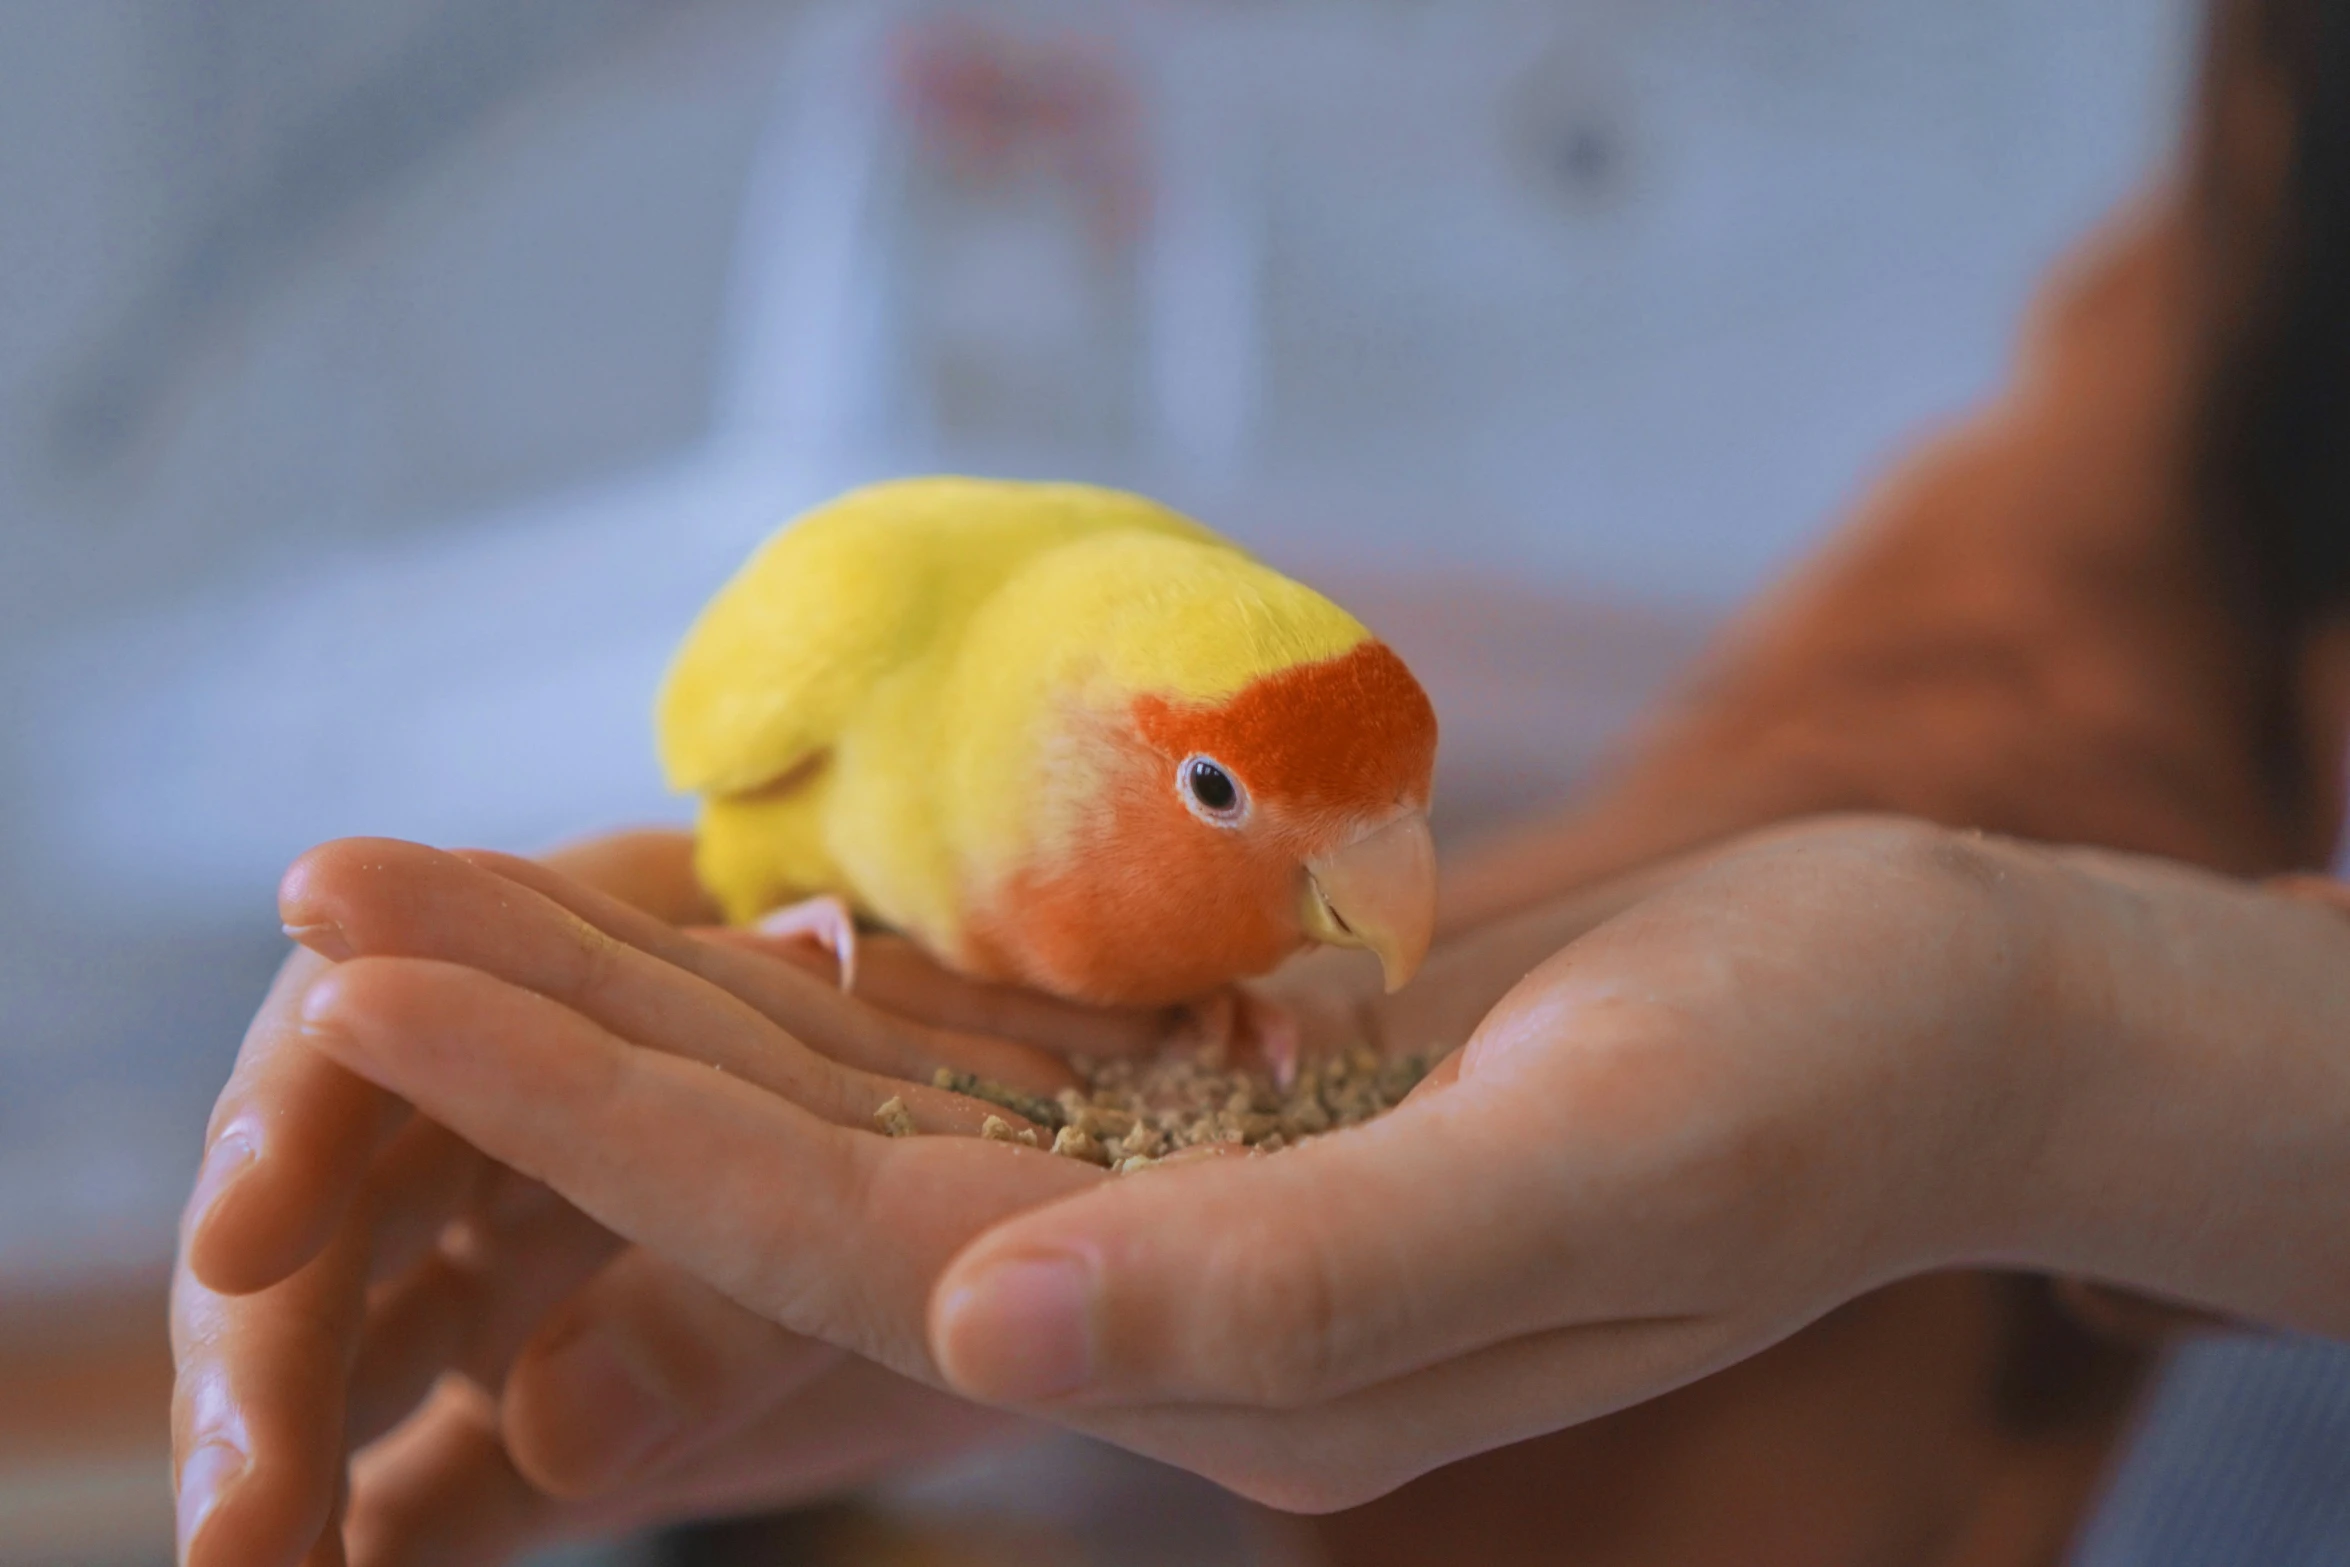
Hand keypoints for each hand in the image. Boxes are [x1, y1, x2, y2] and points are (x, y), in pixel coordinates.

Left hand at [239, 817, 2079, 1536]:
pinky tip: (685, 898)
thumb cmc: (1808, 1082)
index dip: (599, 1118)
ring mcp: (1189, 1204)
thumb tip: (979, 1331)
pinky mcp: (1221, 1098)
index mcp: (1233, 1367)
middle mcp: (1172, 1303)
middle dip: (555, 1037)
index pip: (841, 1245)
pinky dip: (820, 966)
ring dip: (651, 988)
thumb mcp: (1580, 1176)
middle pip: (795, 1170)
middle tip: (321, 888)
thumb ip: (1290, 1289)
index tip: (377, 980)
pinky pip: (976, 1042)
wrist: (1927, 1006)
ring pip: (860, 1096)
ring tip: (440, 876)